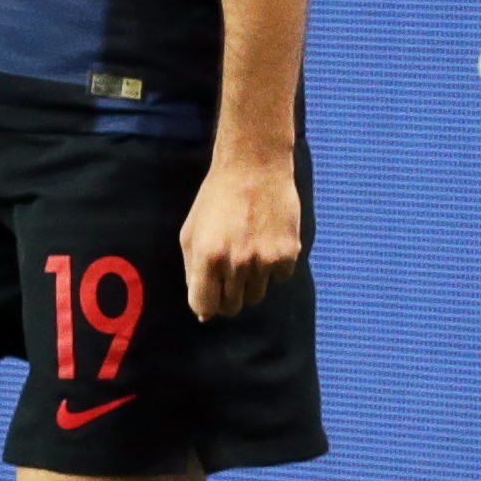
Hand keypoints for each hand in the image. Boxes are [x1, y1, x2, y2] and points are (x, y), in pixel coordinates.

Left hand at [180, 151, 303, 319]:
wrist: (254, 168)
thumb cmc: (216, 200)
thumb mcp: (191, 234)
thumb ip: (193, 273)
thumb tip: (203, 313)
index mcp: (207, 257)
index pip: (204, 306)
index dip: (206, 306)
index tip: (210, 297)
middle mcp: (236, 263)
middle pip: (232, 307)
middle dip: (227, 297)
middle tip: (229, 273)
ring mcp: (264, 259)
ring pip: (256, 296)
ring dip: (250, 283)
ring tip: (247, 252)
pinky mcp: (288, 253)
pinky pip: (279, 279)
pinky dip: (273, 268)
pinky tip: (266, 241)